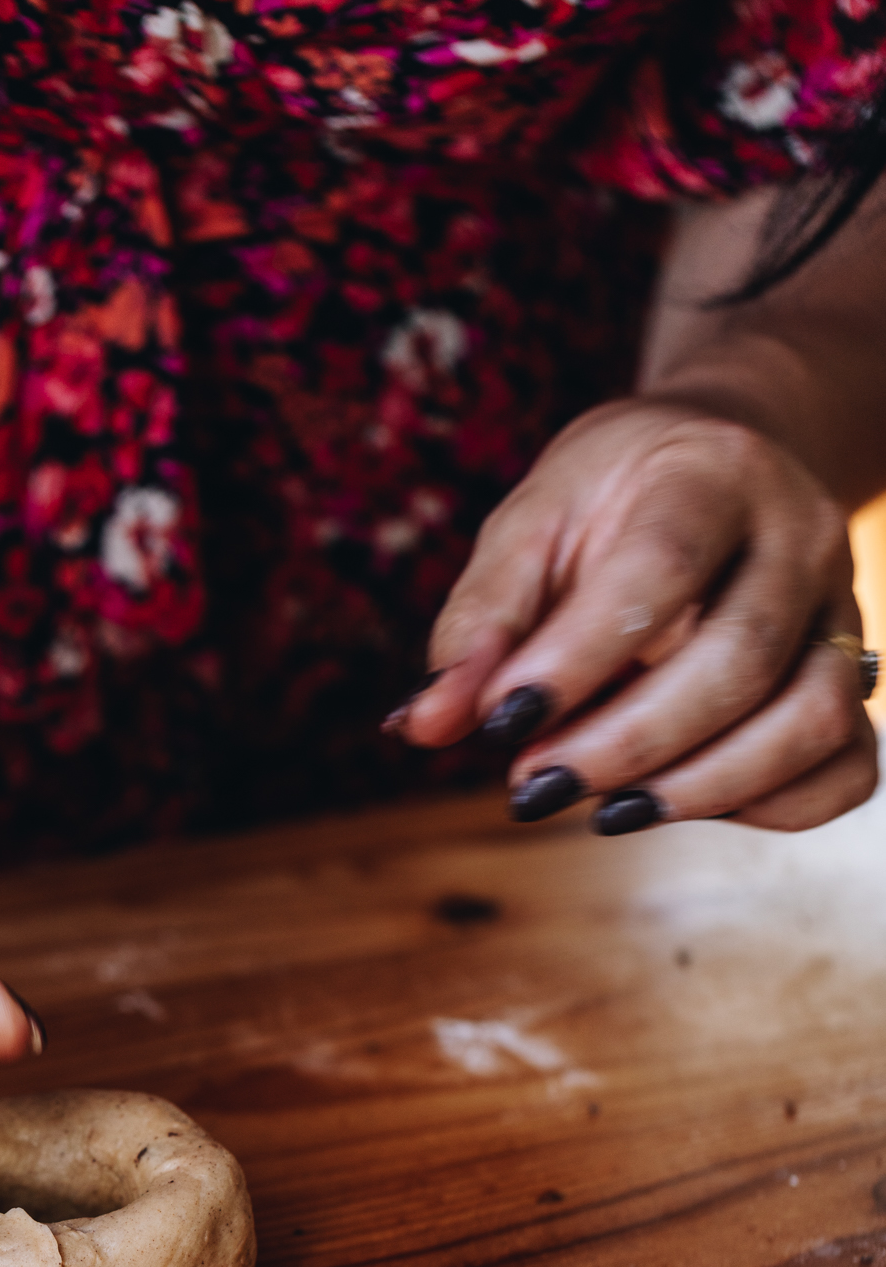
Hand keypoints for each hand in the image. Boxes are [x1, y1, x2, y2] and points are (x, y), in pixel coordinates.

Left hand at [391, 398, 877, 832]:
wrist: (722, 454)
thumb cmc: (611, 500)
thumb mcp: (532, 524)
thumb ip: (479, 623)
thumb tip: (424, 726)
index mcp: (710, 473)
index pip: (659, 571)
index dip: (576, 660)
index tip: (499, 725)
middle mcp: (796, 537)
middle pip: (739, 659)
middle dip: (628, 744)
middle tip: (533, 787)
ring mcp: (838, 610)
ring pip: (809, 718)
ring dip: (701, 788)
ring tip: (605, 813)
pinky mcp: (850, 677)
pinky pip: (846, 764)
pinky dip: (772, 805)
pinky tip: (680, 804)